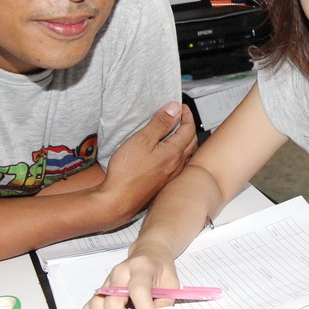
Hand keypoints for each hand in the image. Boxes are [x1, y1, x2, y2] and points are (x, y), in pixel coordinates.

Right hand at [80, 247, 179, 308]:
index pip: (139, 290)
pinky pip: (89, 307)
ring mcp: (108, 282)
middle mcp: (120, 274)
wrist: (148, 253)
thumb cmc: (160, 268)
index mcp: (140, 268)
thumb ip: (164, 304)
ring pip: (98, 306)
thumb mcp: (171, 283)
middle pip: (114, 302)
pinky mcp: (101, 291)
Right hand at [95, 102, 197, 220]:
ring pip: (186, 155)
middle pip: (191, 142)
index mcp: (174, 152)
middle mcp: (176, 165)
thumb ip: (160, 123)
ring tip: (177, 133)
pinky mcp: (162, 184)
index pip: (188, 129)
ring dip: (186, 141)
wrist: (117, 201)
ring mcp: (170, 176)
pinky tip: (169, 155)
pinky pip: (178, 165)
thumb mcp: (142, 140)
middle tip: (181, 117)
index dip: (186, 115)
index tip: (181, 107)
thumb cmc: (127, 173)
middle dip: (189, 127)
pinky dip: (179, 154)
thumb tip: (174, 109)